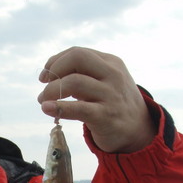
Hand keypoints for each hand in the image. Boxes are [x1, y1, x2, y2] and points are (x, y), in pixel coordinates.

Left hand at [38, 47, 155, 152]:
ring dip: (51, 91)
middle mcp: (112, 75)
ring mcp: (110, 95)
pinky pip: (78, 108)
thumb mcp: (105, 81)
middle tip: (44, 84)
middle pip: (77, 58)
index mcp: (111, 63)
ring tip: (43, 101)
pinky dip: (58, 107)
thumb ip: (84, 74)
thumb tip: (51, 74)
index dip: (56, 61)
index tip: (46, 74)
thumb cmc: (114, 103)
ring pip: (73, 82)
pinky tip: (47, 108)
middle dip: (55, 70)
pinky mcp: (105, 116)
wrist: (139, 130)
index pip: (77, 52)